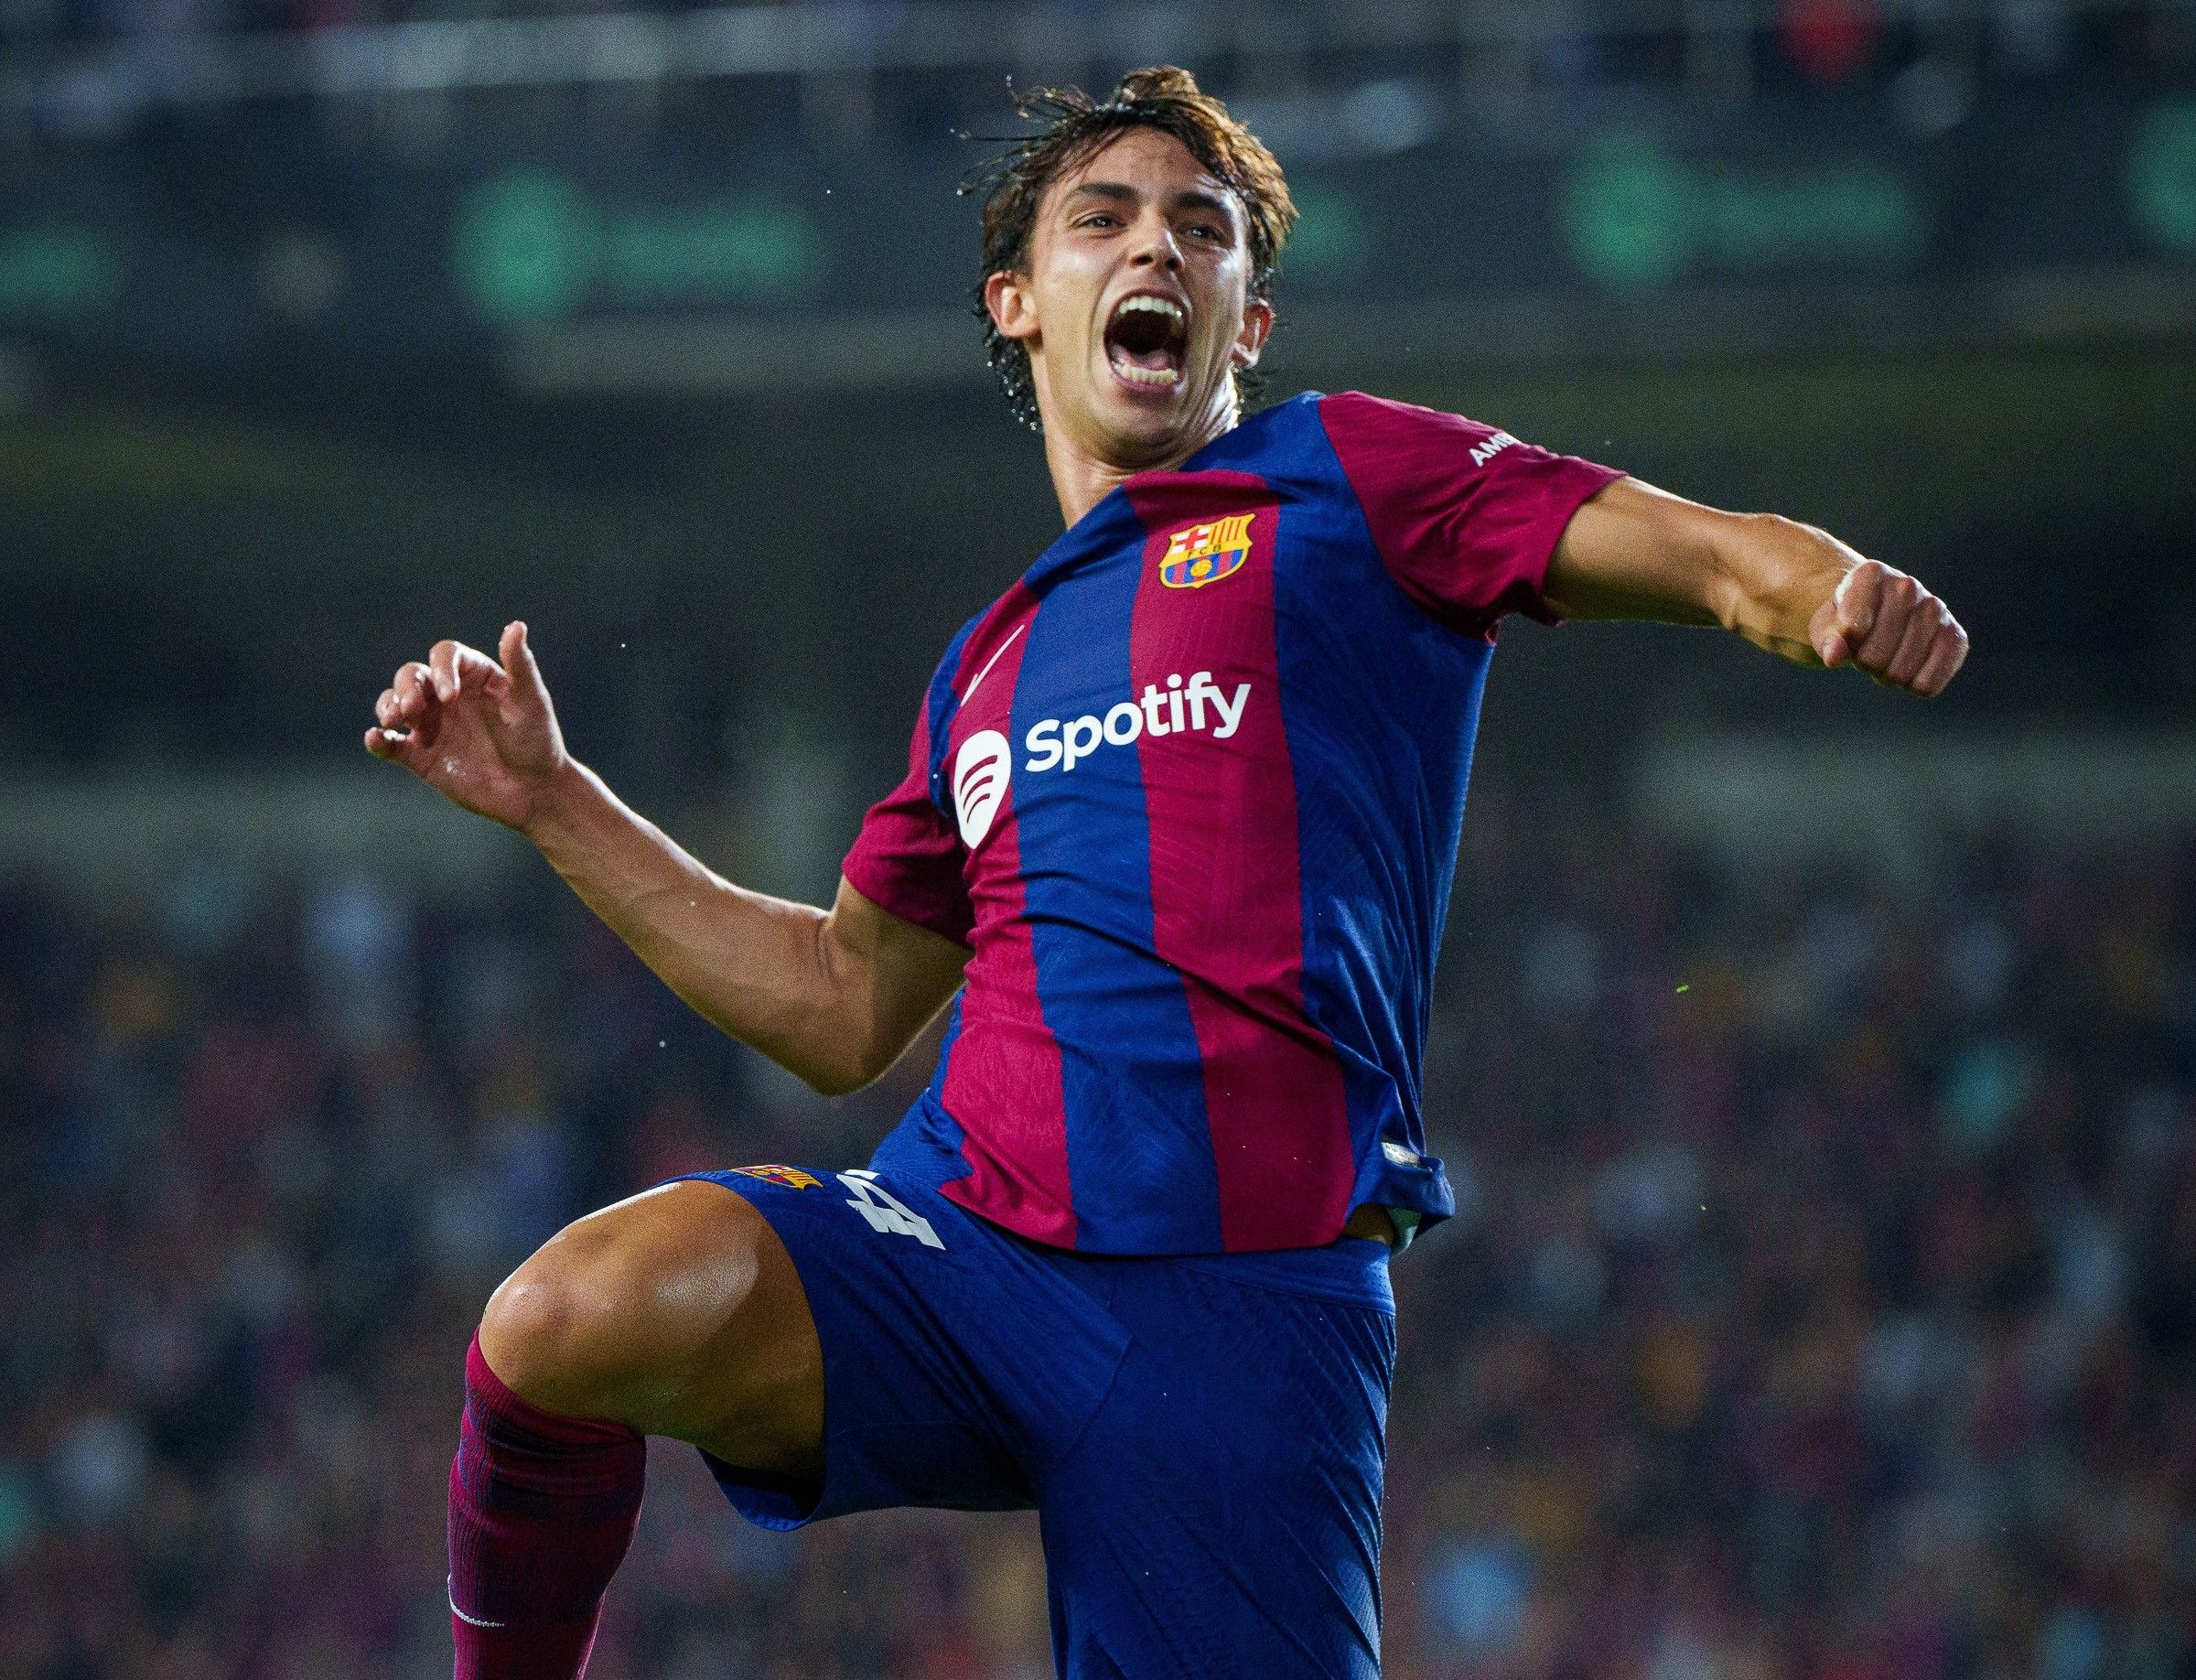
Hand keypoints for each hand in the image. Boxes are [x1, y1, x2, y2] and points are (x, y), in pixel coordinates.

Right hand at [365, 621, 567, 831]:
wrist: (535, 792)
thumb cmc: (538, 742)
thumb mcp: (532, 702)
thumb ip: (520, 665)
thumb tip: (516, 626)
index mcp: (472, 676)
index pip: (445, 655)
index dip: (441, 668)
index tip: (449, 695)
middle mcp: (447, 696)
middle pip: (412, 675)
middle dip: (407, 686)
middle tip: (412, 706)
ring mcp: (432, 724)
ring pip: (395, 703)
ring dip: (388, 705)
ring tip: (392, 719)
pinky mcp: (421, 756)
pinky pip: (391, 744)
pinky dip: (378, 740)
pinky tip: (375, 739)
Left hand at [1808, 561, 1968, 695]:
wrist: (1880, 612)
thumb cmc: (1846, 619)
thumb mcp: (1825, 625)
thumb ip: (1826, 638)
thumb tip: (1833, 657)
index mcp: (1870, 574)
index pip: (1853, 629)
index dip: (1845, 644)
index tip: (1847, 634)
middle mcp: (1907, 586)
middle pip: (1874, 658)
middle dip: (1863, 662)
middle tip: (1866, 648)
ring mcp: (1935, 609)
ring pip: (1900, 673)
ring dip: (1886, 675)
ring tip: (1886, 654)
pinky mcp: (1954, 636)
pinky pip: (1929, 683)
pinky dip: (1913, 686)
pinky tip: (1910, 667)